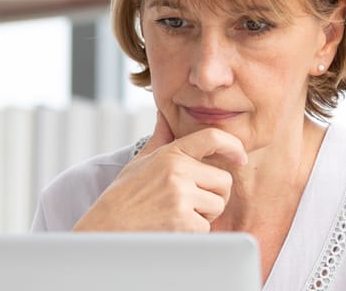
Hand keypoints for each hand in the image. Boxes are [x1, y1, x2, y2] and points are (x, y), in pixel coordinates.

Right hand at [73, 111, 246, 231]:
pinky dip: (193, 232)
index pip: (212, 138)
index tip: (240, 156)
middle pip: (224, 181)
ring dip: (204, 215)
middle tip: (192, 203)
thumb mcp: (140, 161)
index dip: (233, 145)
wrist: (105, 227)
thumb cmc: (122, 196)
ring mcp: (181, 196)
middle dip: (214, 195)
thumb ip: (159, 138)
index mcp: (170, 154)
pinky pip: (206, 227)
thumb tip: (164, 113)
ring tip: (177, 216)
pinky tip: (172, 229)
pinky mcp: (183, 221)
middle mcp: (178, 171)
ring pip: (217, 205)